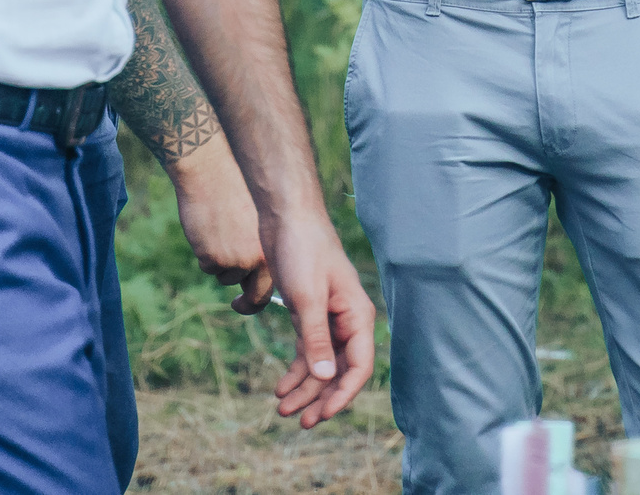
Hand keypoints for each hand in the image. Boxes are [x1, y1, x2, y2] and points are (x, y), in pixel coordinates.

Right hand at [164, 136, 265, 293]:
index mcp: (274, 246)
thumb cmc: (234, 191)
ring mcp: (235, 260)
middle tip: (238, 304)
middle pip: (255, 295)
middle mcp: (259, 257)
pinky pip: (208, 266)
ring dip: (221, 262)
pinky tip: (207, 230)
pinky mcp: (213, 258)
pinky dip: (205, 253)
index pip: (274, 284)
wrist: (212, 171)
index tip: (253, 302)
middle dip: (246, 304)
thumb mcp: (257, 221)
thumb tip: (256, 276)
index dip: (264, 297)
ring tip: (221, 232)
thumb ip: (259, 248)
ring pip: (226, 276)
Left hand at [265, 208, 377, 426]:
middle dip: (320, 397)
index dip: (342, 394)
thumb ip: (315, 339)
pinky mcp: (308, 313)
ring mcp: (328, 318)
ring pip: (321, 364)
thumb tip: (325, 378)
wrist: (286, 217)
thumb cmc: (303, 250)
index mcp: (357, 315)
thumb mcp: (307, 298)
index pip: (359, 366)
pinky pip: (307, 350)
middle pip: (340, 370)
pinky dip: (295, 370)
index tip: (321, 416)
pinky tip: (280, 387)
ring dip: (305, 388)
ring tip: (282, 409)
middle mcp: (347, 320)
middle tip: (299, 422)